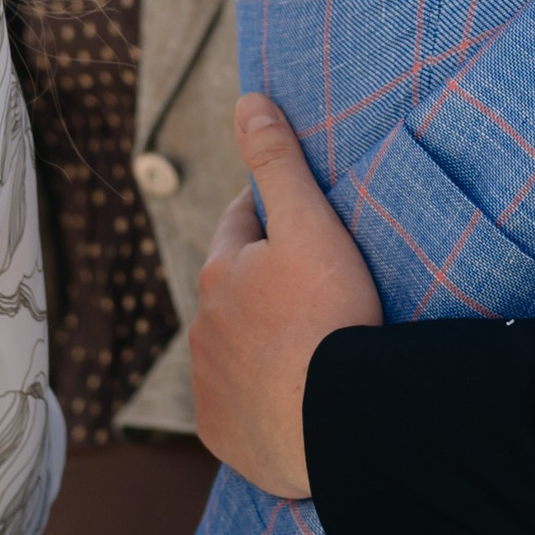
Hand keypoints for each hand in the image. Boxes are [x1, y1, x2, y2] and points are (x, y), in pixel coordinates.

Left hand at [187, 94, 381, 499]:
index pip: (240, 224)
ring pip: (232, 347)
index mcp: (220, 274)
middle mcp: (203, 328)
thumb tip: (248, 102)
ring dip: (258, 338)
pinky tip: (292, 397)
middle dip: (261, 279)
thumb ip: (279, 164)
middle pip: (234, 289)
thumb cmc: (327, 321)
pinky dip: (259, 395)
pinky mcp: (224, 432)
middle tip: (310, 280)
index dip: (268, 212)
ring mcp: (210, 385)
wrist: (331, 425)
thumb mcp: (310, 227)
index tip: (295, 212)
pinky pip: (239, 404)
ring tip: (306, 342)